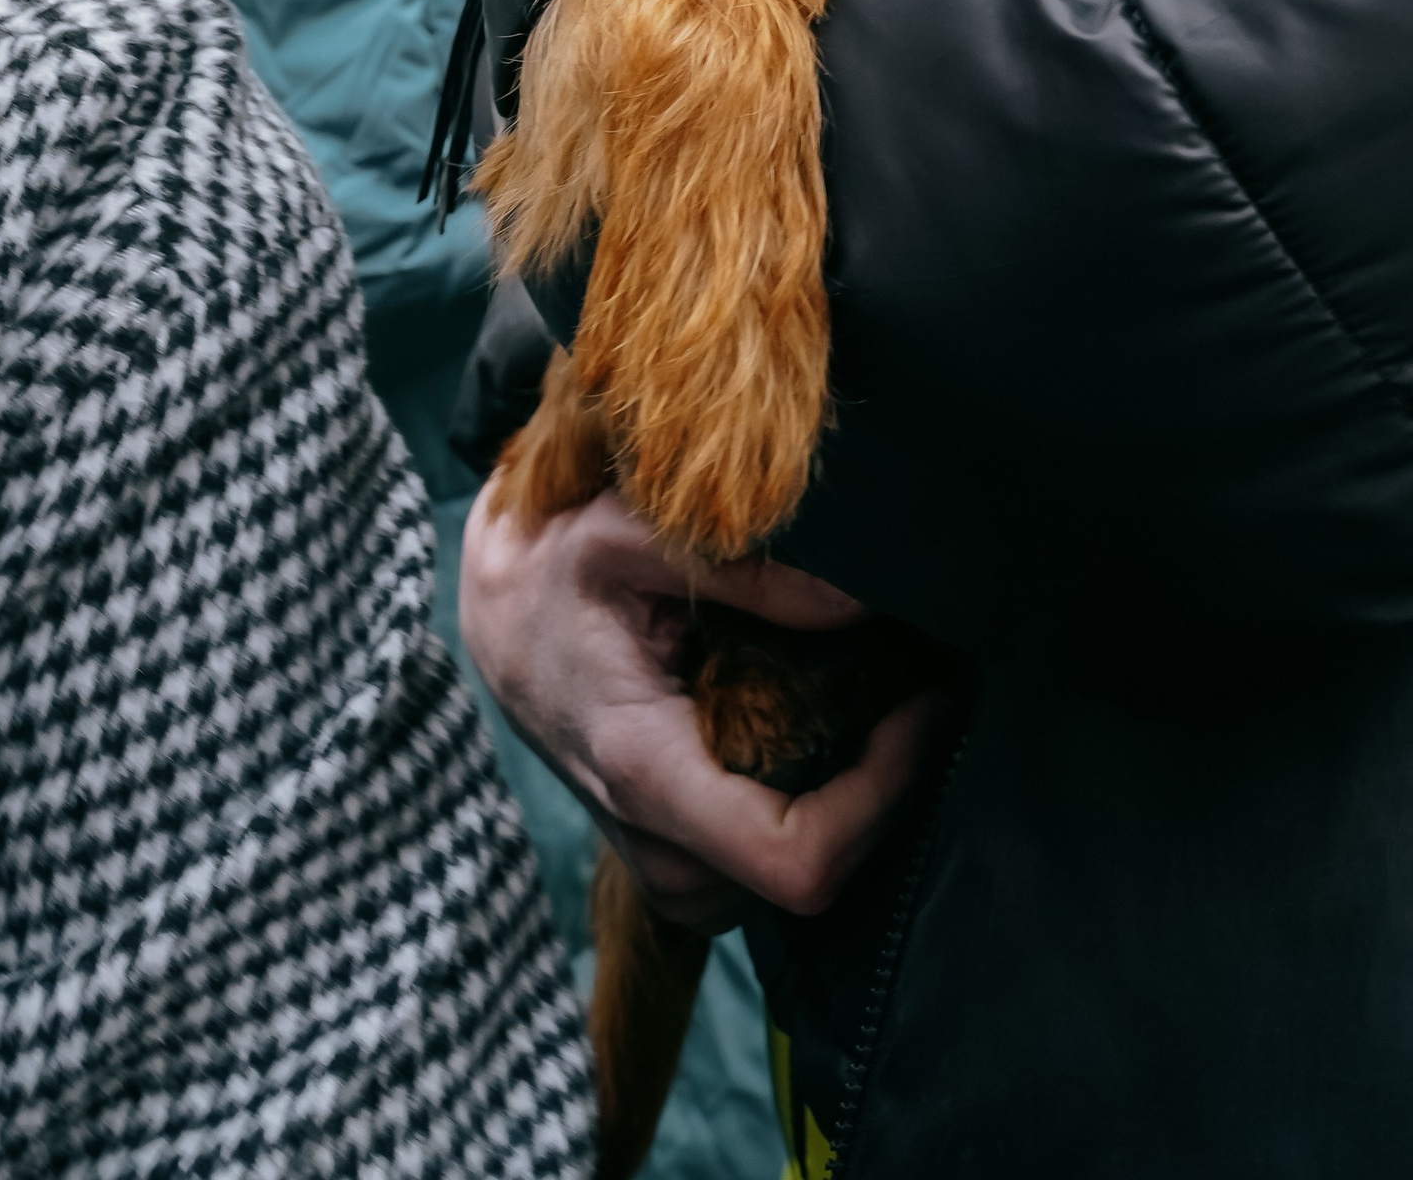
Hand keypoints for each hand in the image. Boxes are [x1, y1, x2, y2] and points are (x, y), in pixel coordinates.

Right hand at [459, 481, 934, 928]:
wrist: (496, 623)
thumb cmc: (557, 573)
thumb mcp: (631, 536)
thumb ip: (749, 568)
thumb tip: (862, 600)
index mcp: (647, 772)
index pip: (796, 859)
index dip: (880, 797)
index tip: (915, 710)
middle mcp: (657, 849)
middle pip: (814, 876)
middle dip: (880, 789)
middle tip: (908, 687)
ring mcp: (664, 870)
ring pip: (797, 877)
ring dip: (850, 797)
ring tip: (862, 697)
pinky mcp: (675, 863)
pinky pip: (770, 861)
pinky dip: (812, 800)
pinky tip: (813, 723)